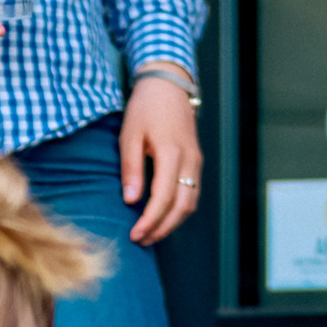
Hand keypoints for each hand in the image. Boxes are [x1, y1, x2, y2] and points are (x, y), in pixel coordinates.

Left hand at [120, 67, 201, 245]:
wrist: (168, 85)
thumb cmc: (145, 107)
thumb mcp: (130, 134)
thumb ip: (131, 168)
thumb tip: (130, 200)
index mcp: (171, 153)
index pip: (164, 198)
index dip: (150, 221)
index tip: (135, 235)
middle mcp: (189, 160)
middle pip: (182, 207)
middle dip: (162, 228)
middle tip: (141, 241)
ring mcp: (196, 162)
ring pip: (190, 203)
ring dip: (172, 223)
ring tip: (150, 234)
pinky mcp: (196, 162)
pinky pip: (192, 194)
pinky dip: (178, 211)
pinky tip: (162, 217)